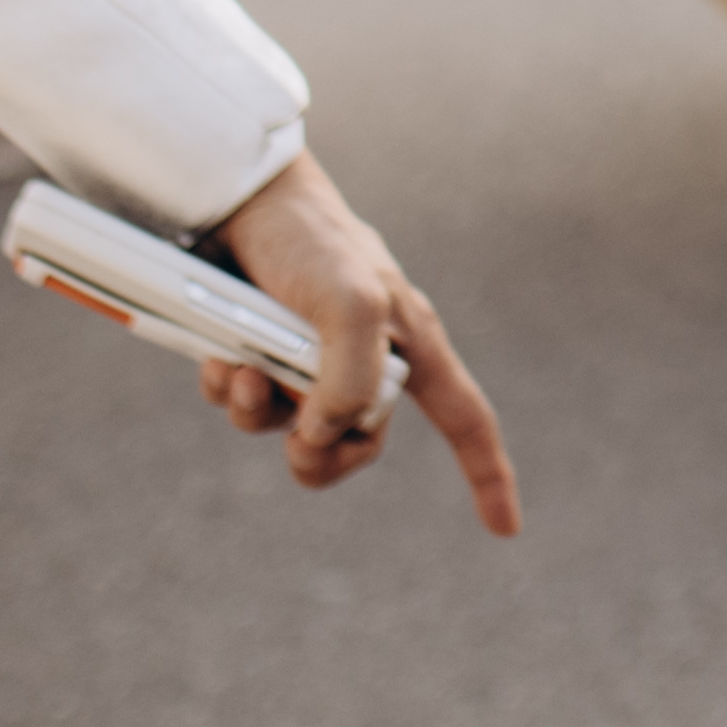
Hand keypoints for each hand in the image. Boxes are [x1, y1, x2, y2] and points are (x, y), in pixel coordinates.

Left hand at [207, 152, 519, 531]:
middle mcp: (361, 355)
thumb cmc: (308, 239)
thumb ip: (352, 385)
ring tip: (244, 371)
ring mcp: (303, 354)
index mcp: (407, 342)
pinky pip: (243, 400)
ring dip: (262, 413)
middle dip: (324, 458)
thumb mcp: (352, 307)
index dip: (487, 473)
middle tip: (300, 449)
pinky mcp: (254, 347)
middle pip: (357, 444)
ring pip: (287, 427)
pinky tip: (220, 355)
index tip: (505, 529)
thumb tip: (324, 438)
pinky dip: (230, 388)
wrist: (229, 197)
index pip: (463, 417)